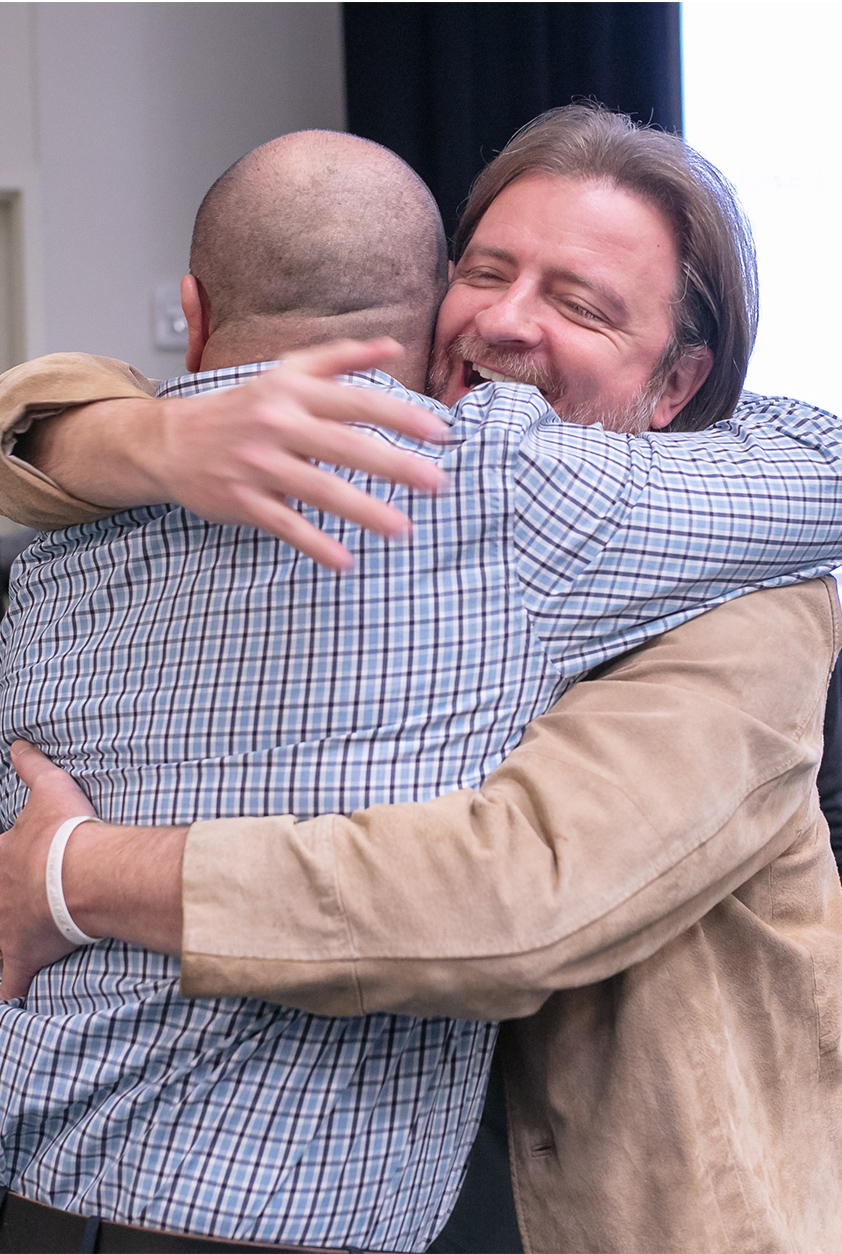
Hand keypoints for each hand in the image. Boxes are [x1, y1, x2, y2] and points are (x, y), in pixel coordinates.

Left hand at [0, 740, 95, 998]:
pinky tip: (6, 1005)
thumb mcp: (49, 788)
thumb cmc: (67, 833)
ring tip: (5, 944)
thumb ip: (31, 765)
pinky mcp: (21, 956)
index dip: (1, 863)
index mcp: (0, 860)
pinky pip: (6, 986)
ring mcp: (3, 929)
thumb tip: (19, 742)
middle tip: (9, 906)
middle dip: (0, 905)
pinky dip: (5, 995)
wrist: (85, 871)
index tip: (5, 872)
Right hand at [144, 338, 448, 569]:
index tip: (438, 431)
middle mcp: (277, 425)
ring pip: (319, 489)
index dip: (399, 415)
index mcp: (293, 392)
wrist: (171, 441)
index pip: (356, 401)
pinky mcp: (242, 500)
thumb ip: (340, 359)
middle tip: (436, 483)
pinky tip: (344, 560)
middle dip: (394, 465)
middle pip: (345, 446)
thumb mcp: (285, 374)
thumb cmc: (241, 408)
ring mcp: (259, 465)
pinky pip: (285, 525)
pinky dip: (314, 544)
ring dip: (363, 511)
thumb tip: (392, 346)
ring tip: (402, 528)